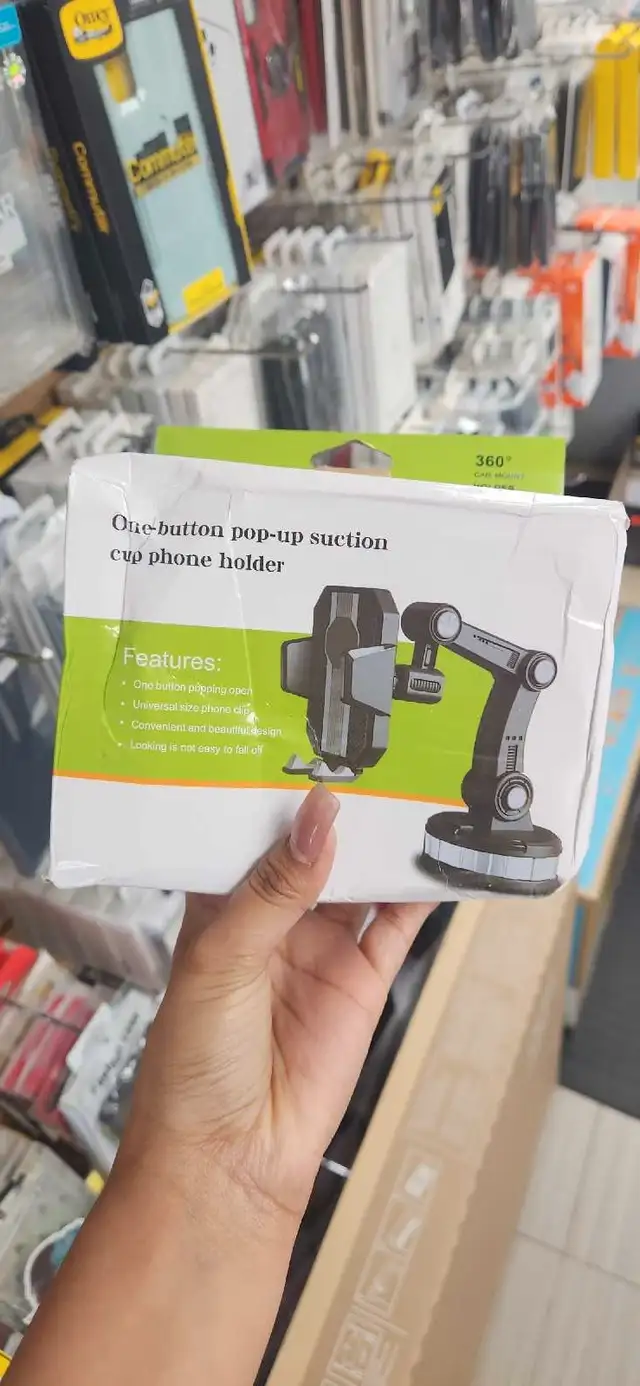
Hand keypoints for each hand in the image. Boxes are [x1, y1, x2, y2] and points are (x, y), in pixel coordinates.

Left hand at [119, 785, 435, 1239]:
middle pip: (314, 848)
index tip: (306, 738)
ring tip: (414, 787)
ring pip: (359, 879)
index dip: (278, 790)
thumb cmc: (193, 1065)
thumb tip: (317, 816)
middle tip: (374, 752)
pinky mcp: (362, 981)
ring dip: (384, 841)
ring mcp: (319, 949)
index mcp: (220, 905)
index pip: (252, 831)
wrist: (229, 1161)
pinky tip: (440, 855)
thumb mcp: (223, 959)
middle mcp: (271, 919)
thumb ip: (274, 887)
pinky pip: (398, 924)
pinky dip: (422, 892)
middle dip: (342, 807)